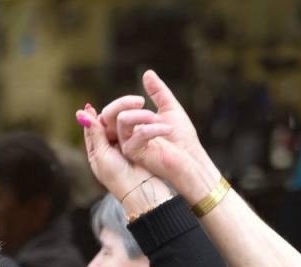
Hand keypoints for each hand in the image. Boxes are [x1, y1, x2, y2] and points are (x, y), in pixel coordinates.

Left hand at [76, 102, 154, 203]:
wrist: (142, 191)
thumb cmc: (118, 178)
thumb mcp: (102, 155)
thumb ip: (95, 134)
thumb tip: (81, 114)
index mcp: (96, 151)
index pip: (91, 129)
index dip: (90, 117)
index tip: (89, 106)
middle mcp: (109, 147)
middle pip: (107, 122)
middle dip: (113, 111)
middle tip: (115, 104)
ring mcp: (124, 145)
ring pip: (122, 123)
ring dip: (126, 112)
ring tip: (136, 103)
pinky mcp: (138, 145)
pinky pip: (135, 127)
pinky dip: (137, 119)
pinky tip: (141, 110)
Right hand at [103, 70, 219, 200]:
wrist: (191, 159)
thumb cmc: (181, 138)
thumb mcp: (170, 108)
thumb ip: (158, 92)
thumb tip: (147, 73)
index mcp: (131, 126)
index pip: (115, 110)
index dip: (121, 102)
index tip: (141, 99)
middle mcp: (125, 136)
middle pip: (109, 114)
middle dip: (123, 102)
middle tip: (141, 100)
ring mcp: (127, 145)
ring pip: (122, 120)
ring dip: (141, 114)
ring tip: (158, 118)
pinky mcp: (134, 154)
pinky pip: (136, 133)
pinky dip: (153, 127)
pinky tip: (168, 129)